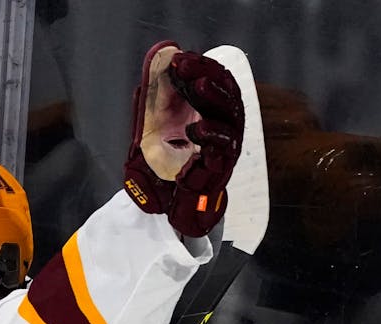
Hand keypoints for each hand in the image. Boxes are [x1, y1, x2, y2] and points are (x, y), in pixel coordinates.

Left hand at [123, 42, 243, 237]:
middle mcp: (221, 128)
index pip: (213, 83)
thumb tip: (150, 72)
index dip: (200, 67)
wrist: (166, 209)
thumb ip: (154, 106)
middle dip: (207, 75)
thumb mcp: (151, 133)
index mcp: (207, 115)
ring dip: (214, 98)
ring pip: (230, 116)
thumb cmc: (163, 171)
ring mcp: (224, 148)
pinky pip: (224, 148)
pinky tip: (195, 129)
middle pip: (225, 94)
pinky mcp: (221, 168)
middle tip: (186, 66)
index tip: (180, 57)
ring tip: (198, 84)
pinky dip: (212, 135)